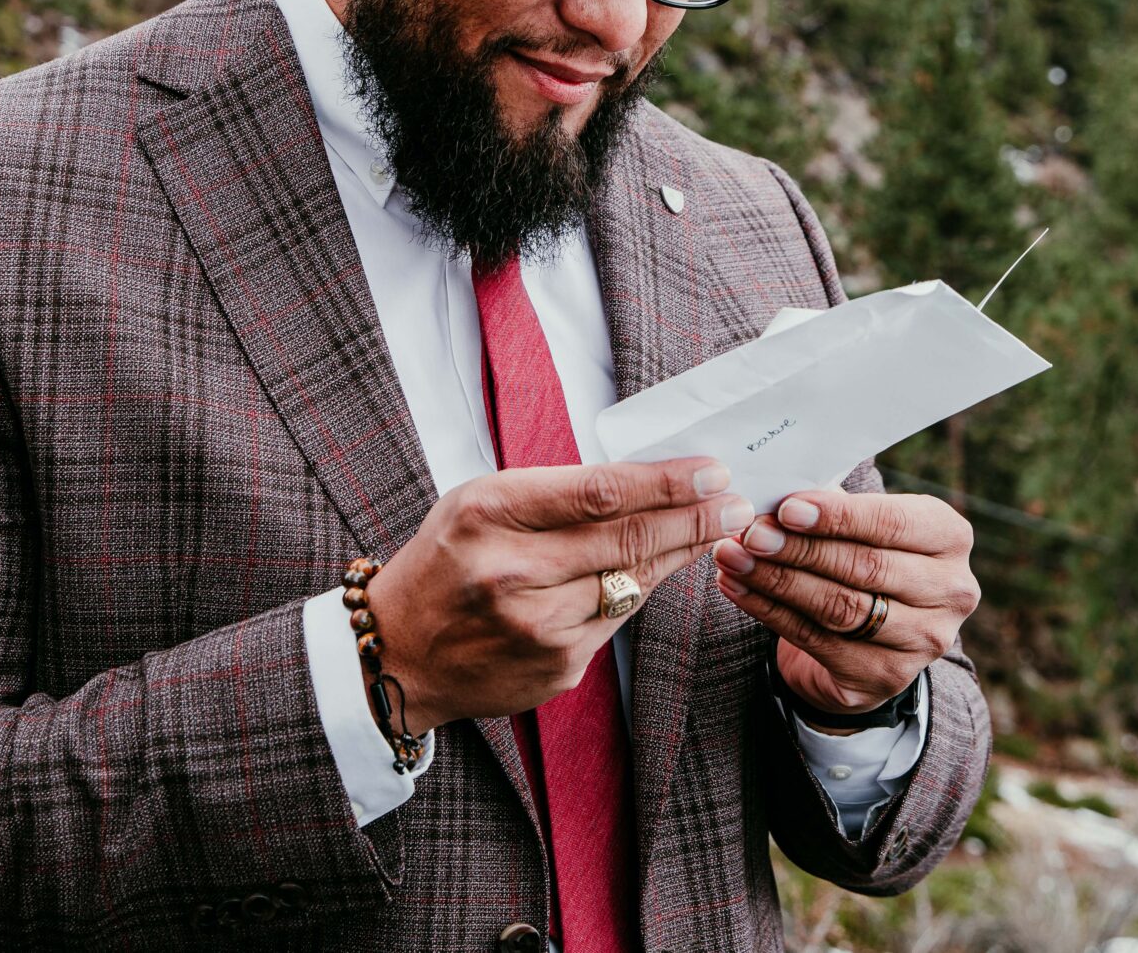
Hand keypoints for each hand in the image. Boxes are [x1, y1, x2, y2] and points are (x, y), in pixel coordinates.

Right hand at [370, 457, 752, 731]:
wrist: (401, 653)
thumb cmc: (447, 561)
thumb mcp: (480, 503)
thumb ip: (552, 493)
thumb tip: (644, 482)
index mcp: (489, 513)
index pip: (598, 492)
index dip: (664, 482)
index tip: (711, 470)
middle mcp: (512, 571)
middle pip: (627, 539)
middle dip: (694, 517)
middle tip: (736, 502)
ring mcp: (537, 626)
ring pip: (633, 582)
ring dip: (681, 553)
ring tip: (717, 528)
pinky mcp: (558, 667)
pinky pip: (617, 619)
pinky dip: (642, 590)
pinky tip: (662, 569)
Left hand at [713, 488, 977, 726]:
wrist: (872, 636)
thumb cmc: (862, 557)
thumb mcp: (861, 525)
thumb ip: (831, 508)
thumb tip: (774, 497)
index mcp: (949, 537)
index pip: (892, 524)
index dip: (838, 517)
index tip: (786, 508)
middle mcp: (950, 591)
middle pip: (865, 568)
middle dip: (799, 549)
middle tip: (749, 534)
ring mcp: (924, 640)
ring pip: (840, 608)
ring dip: (777, 581)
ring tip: (732, 558)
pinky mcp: (886, 676)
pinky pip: (817, 640)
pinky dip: (769, 612)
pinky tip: (737, 588)